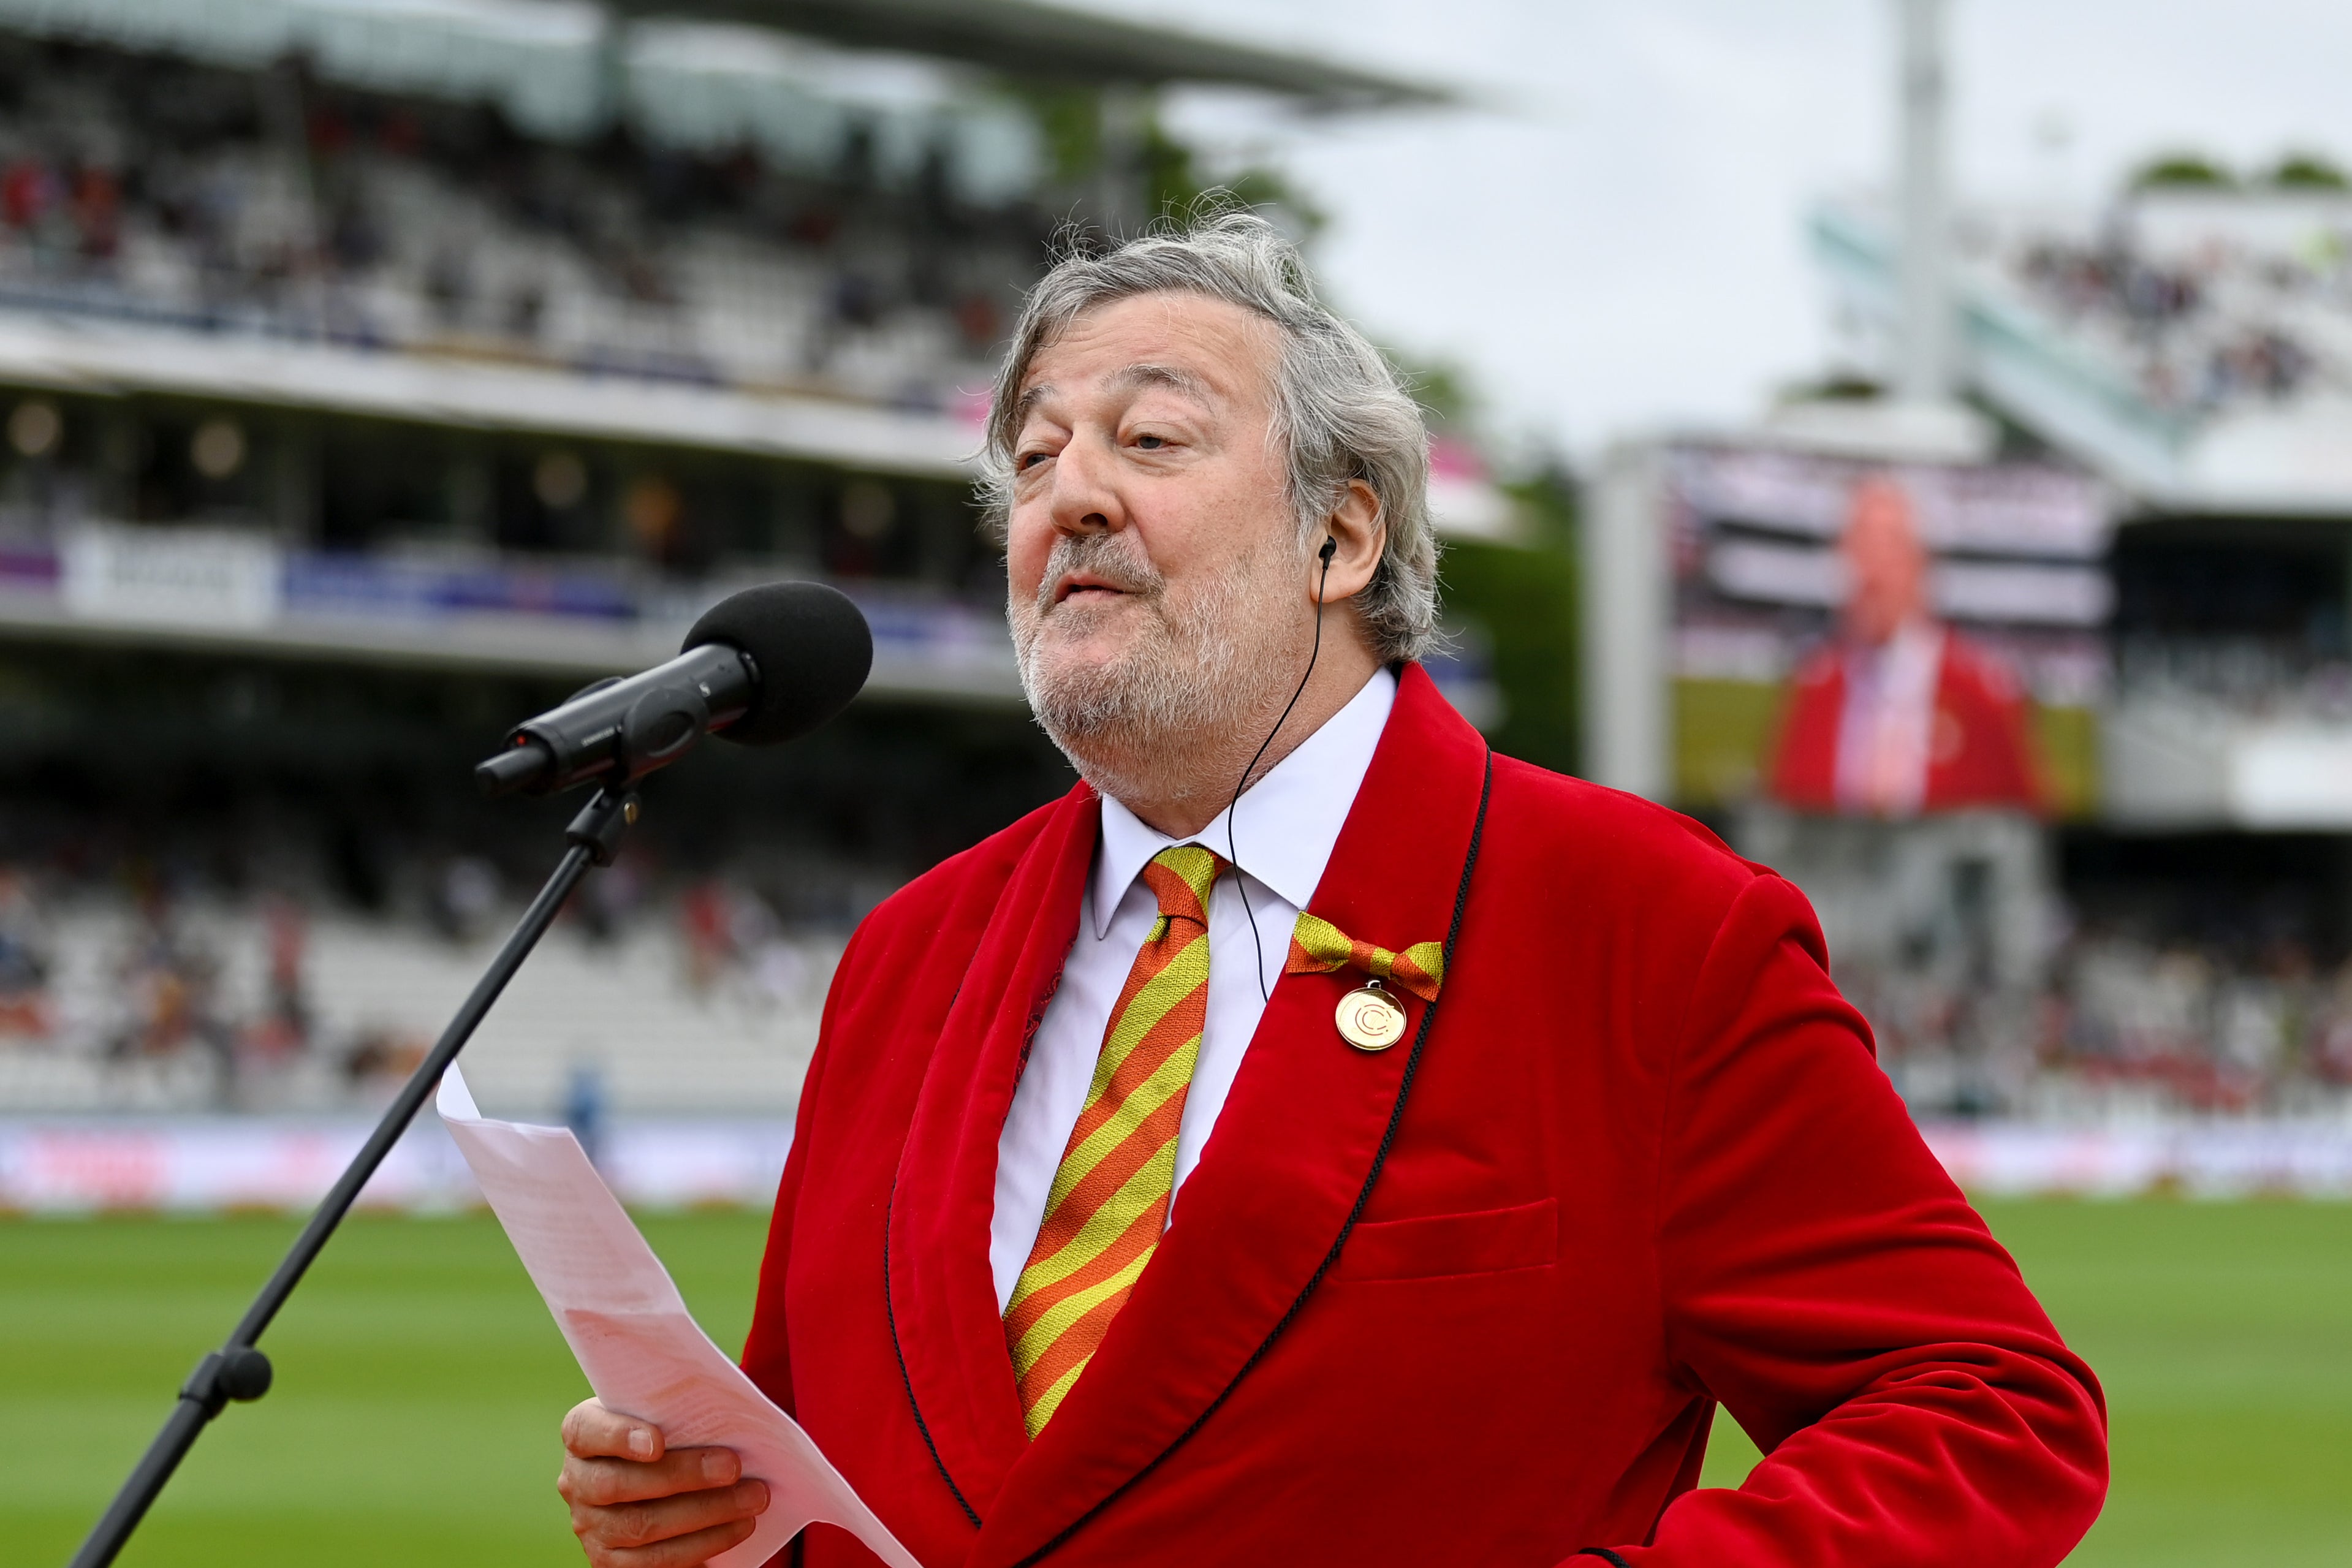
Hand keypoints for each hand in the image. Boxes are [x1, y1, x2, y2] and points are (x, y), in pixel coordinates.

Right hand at [558, 1398, 770, 1567]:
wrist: (656, 1478)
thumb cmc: (668, 1430)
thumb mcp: (663, 1410)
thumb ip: (678, 1408)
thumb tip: (729, 1412)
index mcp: (582, 1434)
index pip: (586, 1431)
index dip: (618, 1436)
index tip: (658, 1442)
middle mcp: (576, 1482)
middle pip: (618, 1485)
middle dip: (683, 1477)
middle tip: (734, 1468)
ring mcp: (590, 1526)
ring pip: (640, 1527)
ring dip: (705, 1514)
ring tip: (752, 1499)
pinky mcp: (610, 1562)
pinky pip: (654, 1562)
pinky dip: (702, 1545)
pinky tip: (737, 1528)